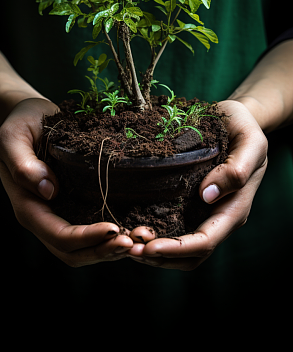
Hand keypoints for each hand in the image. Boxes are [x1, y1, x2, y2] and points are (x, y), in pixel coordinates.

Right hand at [0, 98, 131, 266]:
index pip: (58, 235)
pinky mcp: (72, 205)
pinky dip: (109, 238)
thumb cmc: (21, 124)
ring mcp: (58, 213)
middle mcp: (43, 216)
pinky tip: (131, 230)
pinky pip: (90, 232)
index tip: (114, 229)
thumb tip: (49, 190)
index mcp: (28, 205)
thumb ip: (22, 165)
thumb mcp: (12, 137)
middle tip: (132, 243)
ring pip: (82, 249)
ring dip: (108, 251)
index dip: (85, 238)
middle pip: (71, 252)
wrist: (29, 117)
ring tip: (136, 243)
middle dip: (102, 252)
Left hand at [127, 99, 267, 269]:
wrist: (237, 119)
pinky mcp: (191, 202)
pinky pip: (173, 226)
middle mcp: (218, 216)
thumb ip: (236, 170)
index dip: (177, 248)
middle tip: (128, 248)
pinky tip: (132, 225)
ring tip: (126, 242)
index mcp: (233, 208)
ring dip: (154, 252)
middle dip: (160, 257)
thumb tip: (208, 195)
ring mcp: (204, 211)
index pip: (205, 241)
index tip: (149, 247)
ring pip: (180, 248)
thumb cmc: (244, 128)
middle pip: (190, 254)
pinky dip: (154, 233)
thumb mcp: (250, 143)